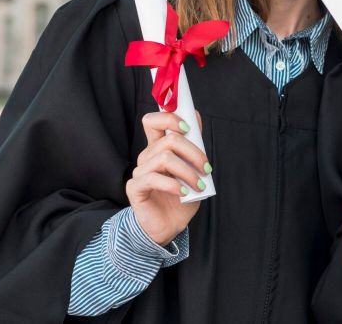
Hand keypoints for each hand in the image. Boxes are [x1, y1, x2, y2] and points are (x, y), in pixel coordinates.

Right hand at [126, 111, 209, 245]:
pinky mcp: (135, 188)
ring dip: (188, 172)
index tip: (188, 127)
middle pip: (168, 140)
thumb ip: (192, 144)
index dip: (169, 118)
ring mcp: (139, 172)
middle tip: (206, 168)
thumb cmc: (182, 196)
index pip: (153, 121)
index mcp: (158, 149)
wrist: (169, 226)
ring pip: (165, 158)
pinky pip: (153, 178)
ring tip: (199, 185)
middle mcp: (146, 157)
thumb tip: (194, 115)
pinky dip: (174, 184)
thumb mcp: (193, 168)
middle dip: (193, 152)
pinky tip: (184, 194)